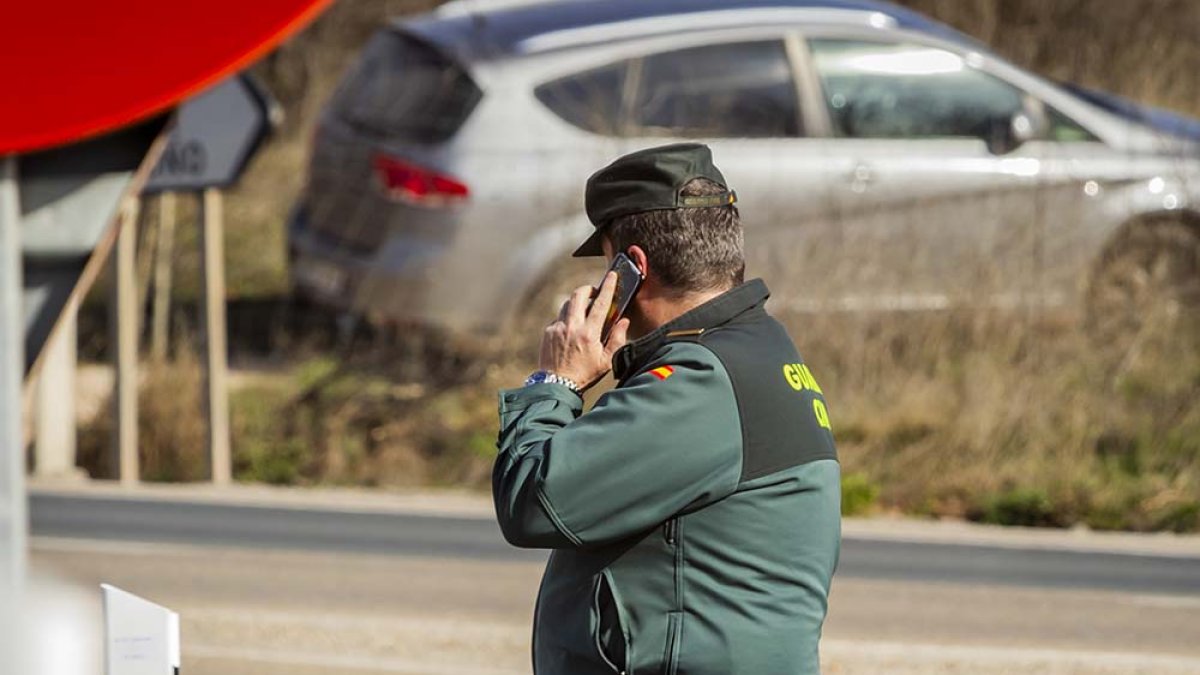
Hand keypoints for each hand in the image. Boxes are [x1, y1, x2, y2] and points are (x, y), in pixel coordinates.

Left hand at [538, 271, 630, 389]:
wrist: (556, 385)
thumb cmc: (584, 375)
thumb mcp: (606, 361)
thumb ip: (617, 339)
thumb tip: (624, 321)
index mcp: (589, 333)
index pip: (601, 303)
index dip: (608, 286)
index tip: (612, 275)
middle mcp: (572, 327)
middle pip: (579, 295)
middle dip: (588, 289)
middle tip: (595, 292)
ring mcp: (558, 328)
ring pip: (567, 304)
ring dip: (577, 303)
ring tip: (584, 311)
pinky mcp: (548, 332)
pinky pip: (559, 318)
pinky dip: (567, 318)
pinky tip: (572, 329)